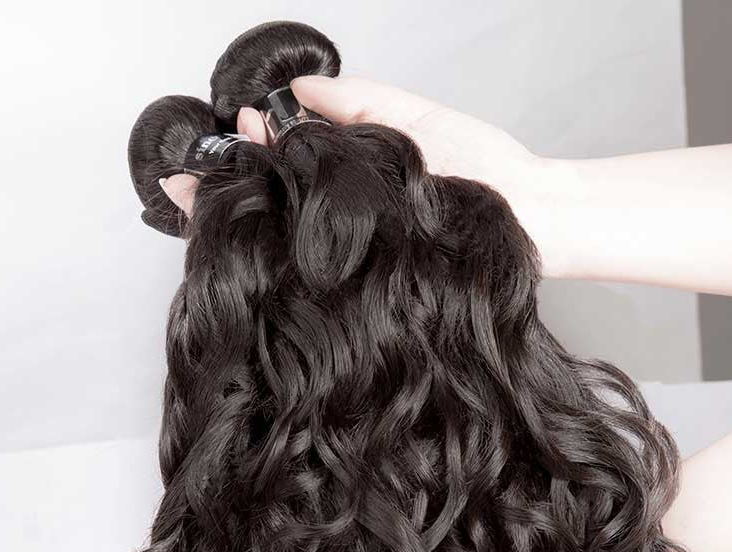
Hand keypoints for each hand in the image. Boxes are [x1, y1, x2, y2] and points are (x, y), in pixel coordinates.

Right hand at [161, 76, 564, 274]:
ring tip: (216, 200)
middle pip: (272, 208)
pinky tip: (255, 240)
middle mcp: (344, 222)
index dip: (241, 161)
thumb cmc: (481, 174)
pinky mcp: (368, 281)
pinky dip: (282, 258)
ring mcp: (354, 253)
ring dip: (247, 220)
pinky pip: (316, 270)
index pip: (280, 170)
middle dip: (229, 192)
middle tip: (199, 180)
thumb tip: (297, 90)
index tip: (217, 149)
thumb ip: (353, 105)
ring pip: (285, 240)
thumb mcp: (407, 123)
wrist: (532, 218)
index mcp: (348, 182)